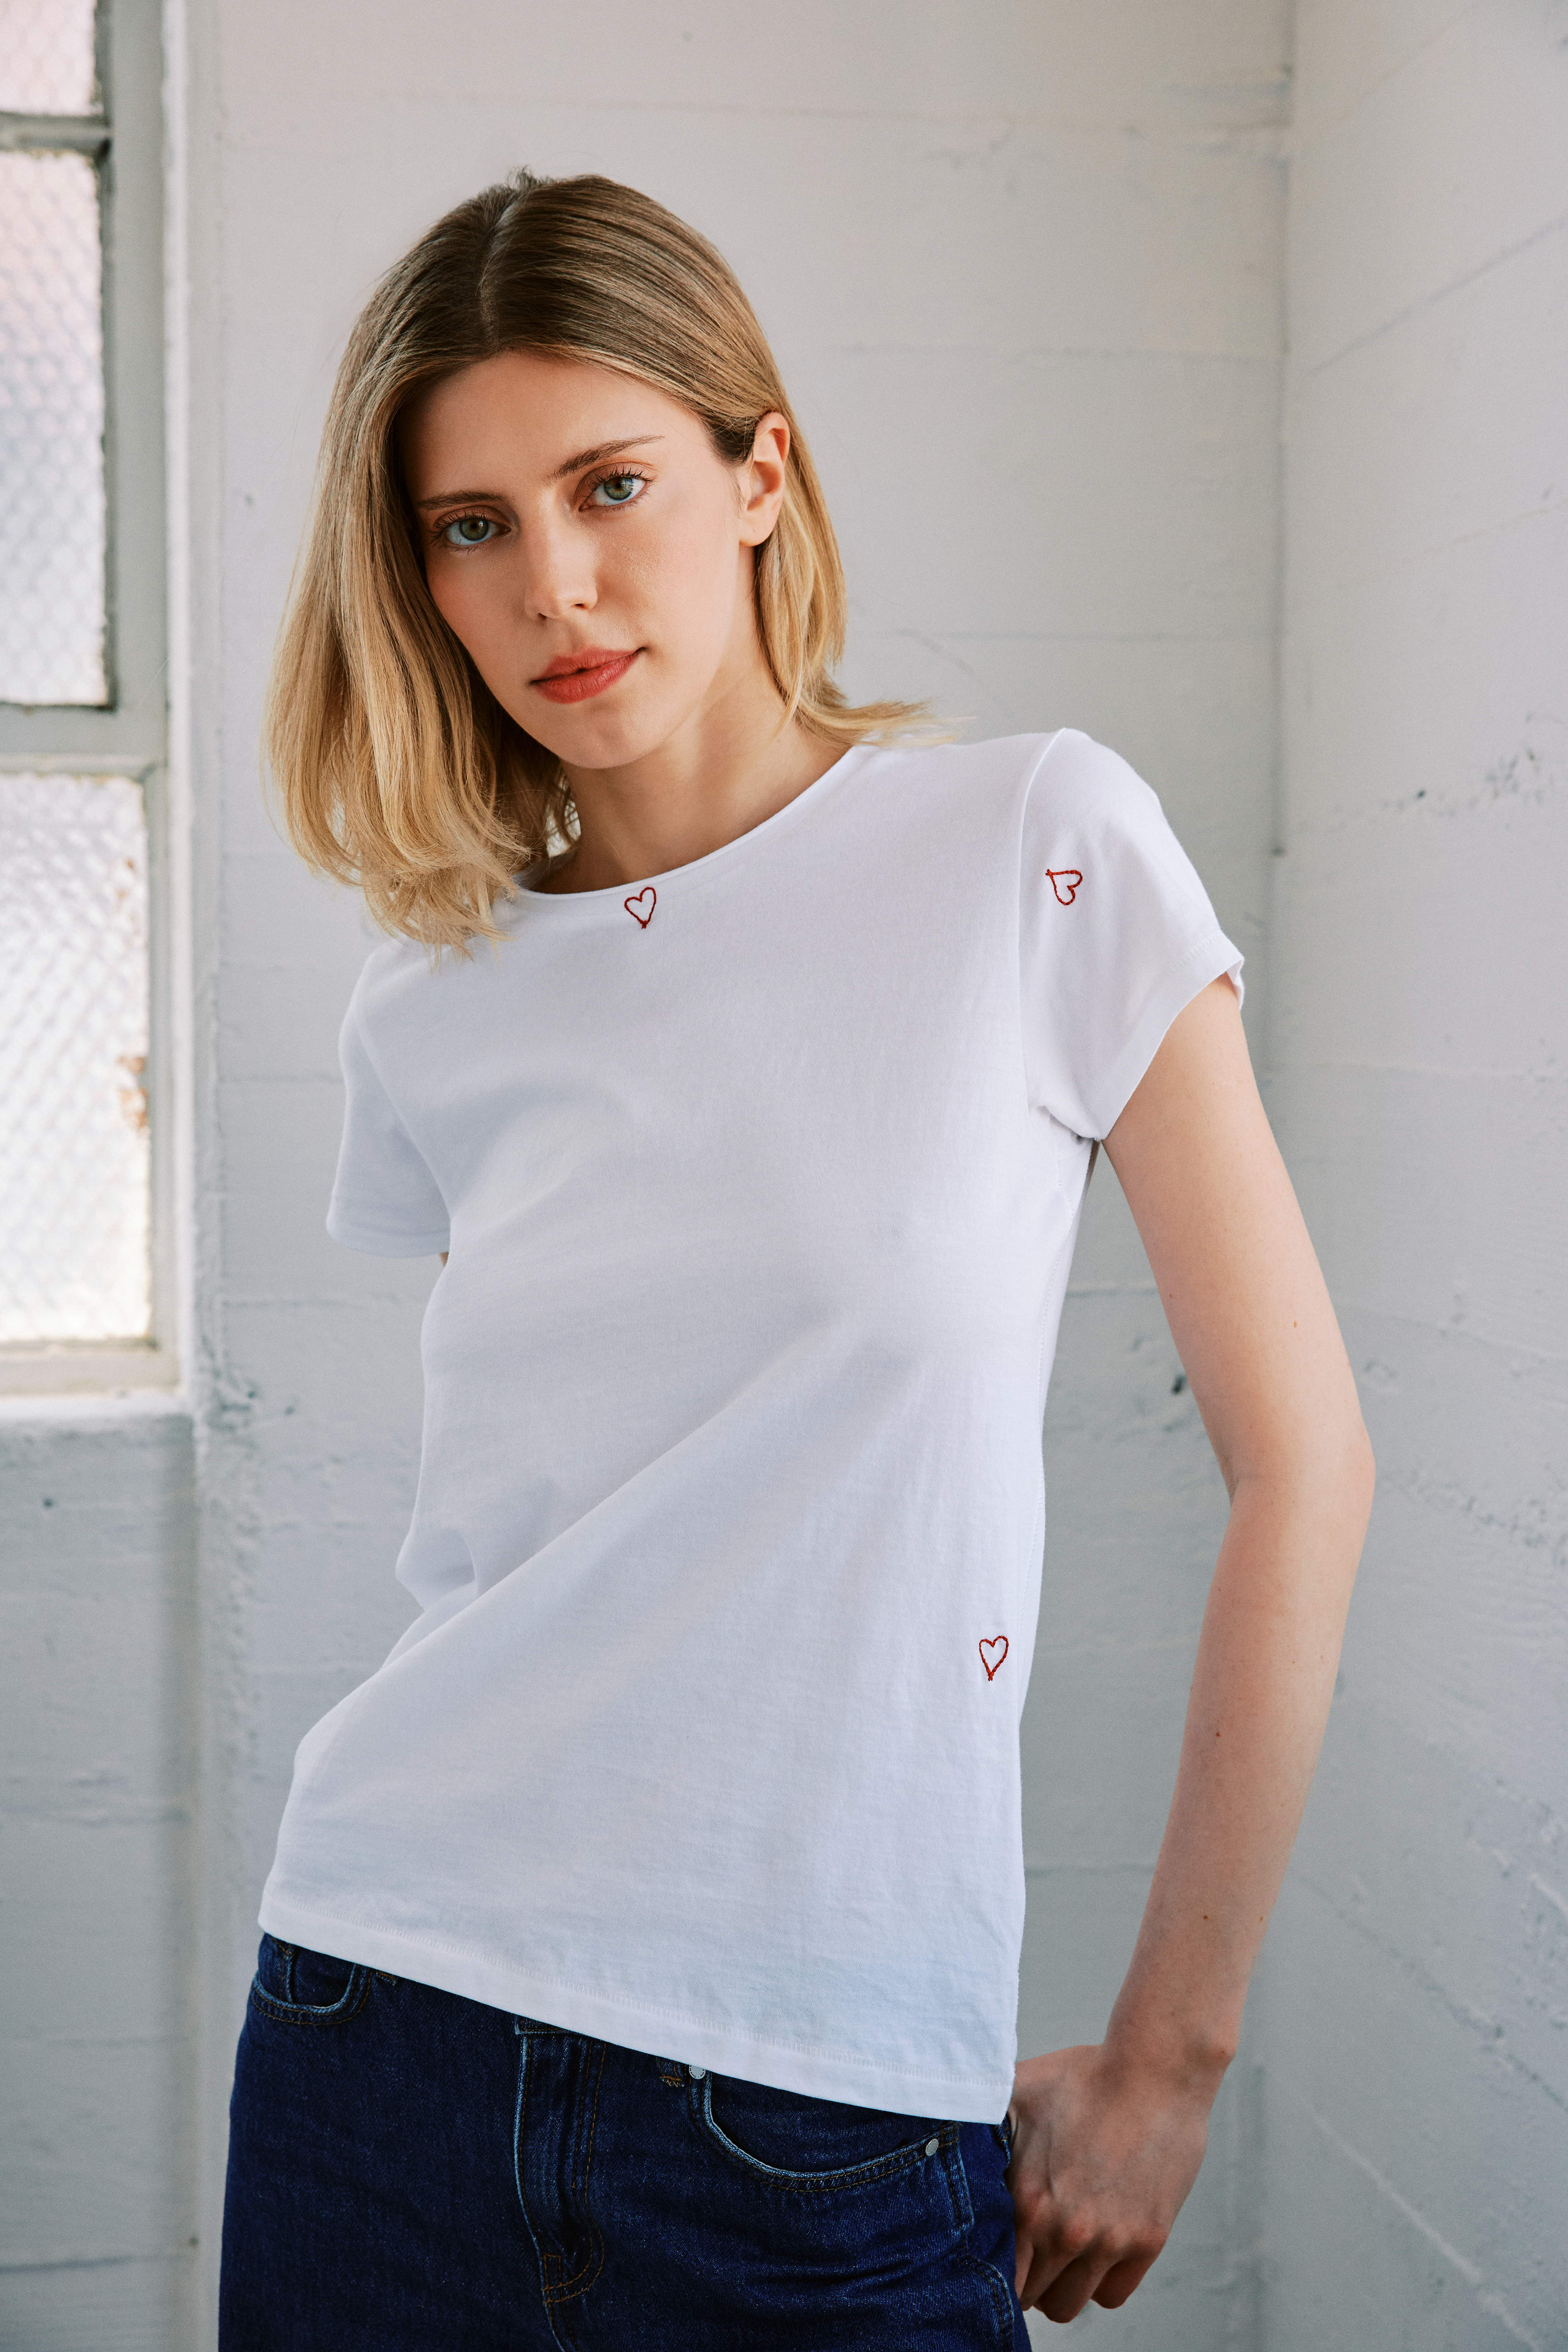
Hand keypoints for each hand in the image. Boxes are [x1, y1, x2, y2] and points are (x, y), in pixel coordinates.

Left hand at [1005, 2041, 1217, 2321]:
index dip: (996, 2271)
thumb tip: (940, 2131)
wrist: (1153, 2071)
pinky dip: (1101, 2281)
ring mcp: (1110, 2240)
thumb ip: (981, 2127)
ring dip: (1062, 2283)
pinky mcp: (1148, 2240)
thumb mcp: (1016, 2093)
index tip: (1003, 2253)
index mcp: (1027, 2201)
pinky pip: (1113, 2293)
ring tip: (1062, 2251)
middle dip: (1027, 2277)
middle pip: (1033, 2298)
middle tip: (1032, 2250)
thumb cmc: (1083, 2077)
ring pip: (1071, 2304)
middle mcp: (1065, 2230)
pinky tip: (1095, 2250)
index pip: (999, 2278)